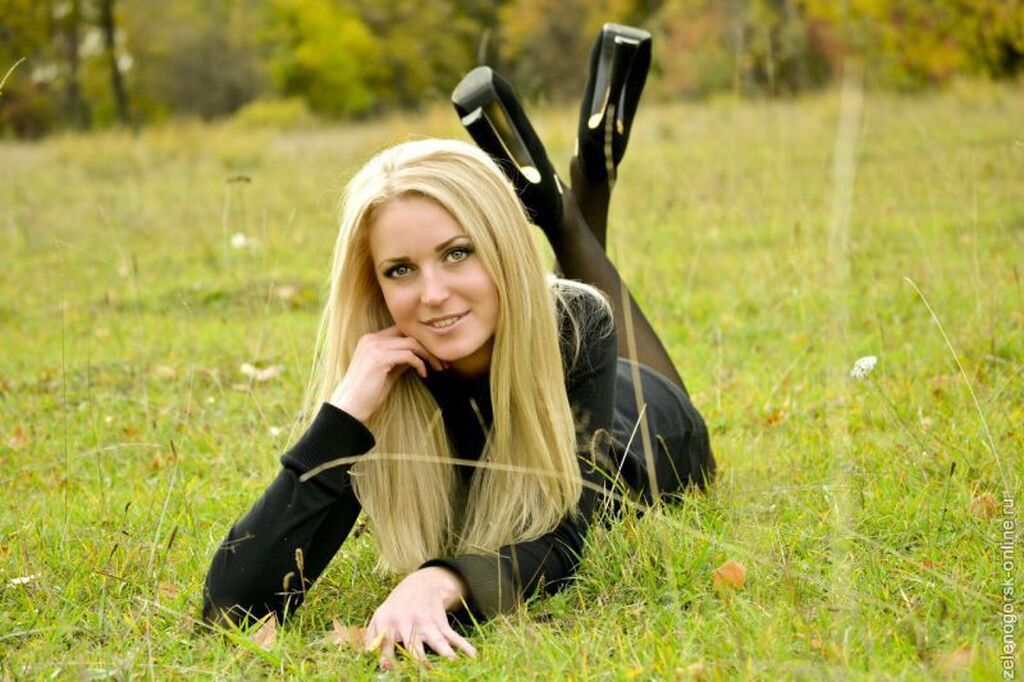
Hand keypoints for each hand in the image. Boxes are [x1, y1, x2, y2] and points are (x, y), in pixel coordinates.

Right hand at [329, 326, 446, 422]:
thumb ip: (400, 360)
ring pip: (411, 342)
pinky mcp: (379, 358)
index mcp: (371, 340)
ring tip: (438, 368)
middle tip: (443, 362)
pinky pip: (409, 355)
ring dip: (429, 355)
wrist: (349, 407)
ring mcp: (374, 347)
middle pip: (409, 334)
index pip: (402, 331)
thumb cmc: (367, 394)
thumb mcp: (388, 373)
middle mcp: (371, 339)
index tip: (436, 356)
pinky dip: (420, 364)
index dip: (421, 341)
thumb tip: (418, 356)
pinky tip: (424, 375)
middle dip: (429, 347)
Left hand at [364, 566, 476, 669]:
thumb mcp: (379, 618)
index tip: (388, 668)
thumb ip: (371, 639)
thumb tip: (366, 659)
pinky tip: (474, 656)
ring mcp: (427, 623)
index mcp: (388, 623)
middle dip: (419, 661)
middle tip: (424, 674)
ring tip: (453, 665)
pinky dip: (465, 647)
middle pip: (414, 646)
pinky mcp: (441, 624)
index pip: (385, 644)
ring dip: (446, 654)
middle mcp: (408, 623)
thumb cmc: (395, 608)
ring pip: (437, 642)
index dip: (386, 657)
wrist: (420, 584)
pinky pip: (454, 637)